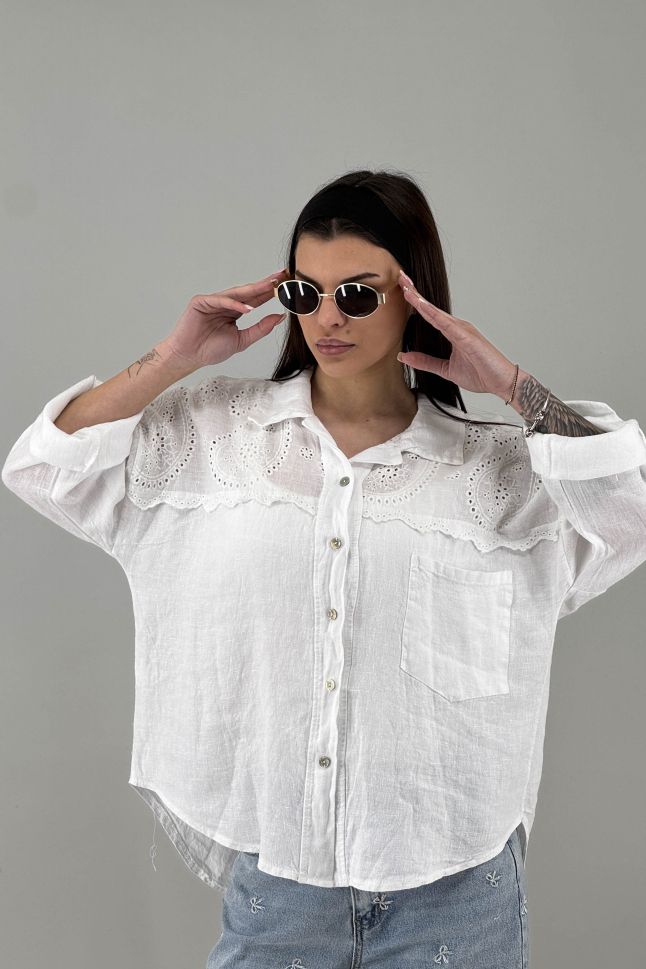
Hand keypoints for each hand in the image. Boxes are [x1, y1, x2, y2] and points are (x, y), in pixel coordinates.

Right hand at [163, 268, 289, 371]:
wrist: (189, 357)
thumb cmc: (211, 350)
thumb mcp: (242, 340)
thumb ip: (260, 329)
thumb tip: (280, 316)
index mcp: (235, 310)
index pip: (256, 299)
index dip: (271, 293)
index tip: (287, 286)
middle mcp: (225, 303)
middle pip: (249, 291)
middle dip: (265, 284)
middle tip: (282, 276)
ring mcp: (213, 300)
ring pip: (237, 293)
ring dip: (254, 289)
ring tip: (271, 286)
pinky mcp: (201, 301)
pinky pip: (221, 300)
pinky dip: (234, 304)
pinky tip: (248, 308)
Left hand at [397, 269, 516, 399]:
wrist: (502, 383)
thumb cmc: (481, 374)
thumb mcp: (445, 370)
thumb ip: (425, 362)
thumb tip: (404, 356)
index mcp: (452, 332)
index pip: (429, 314)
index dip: (415, 301)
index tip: (402, 289)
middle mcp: (457, 326)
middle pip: (431, 308)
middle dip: (415, 293)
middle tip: (400, 277)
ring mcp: (463, 330)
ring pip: (436, 312)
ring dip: (420, 300)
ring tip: (406, 288)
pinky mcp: (467, 337)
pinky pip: (446, 323)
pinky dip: (433, 314)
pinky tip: (421, 306)